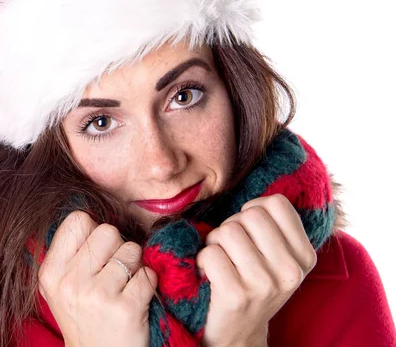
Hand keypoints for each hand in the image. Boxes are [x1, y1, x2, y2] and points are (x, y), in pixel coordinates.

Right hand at [38, 211, 157, 346]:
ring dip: (135, 266)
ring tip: (123, 288)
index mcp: (51, 273)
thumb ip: (71, 253)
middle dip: (117, 247)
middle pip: (108, 231)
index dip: (93, 231)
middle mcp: (71, 282)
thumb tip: (90, 214)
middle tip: (113, 272)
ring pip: (132, 250)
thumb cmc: (85, 317)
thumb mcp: (62, 287)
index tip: (95, 253)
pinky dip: (148, 284)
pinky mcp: (126, 308)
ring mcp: (98, 295)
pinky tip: (136, 300)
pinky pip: (148, 273)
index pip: (77, 219)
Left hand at [195, 194, 317, 346]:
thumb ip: (271, 225)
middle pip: (248, 216)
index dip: (253, 210)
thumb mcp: (276, 256)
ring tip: (221, 262)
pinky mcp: (237, 295)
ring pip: (226, 231)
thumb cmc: (251, 282)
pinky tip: (211, 275)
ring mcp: (265, 284)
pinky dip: (203, 261)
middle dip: (231, 227)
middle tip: (231, 250)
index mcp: (304, 255)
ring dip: (214, 244)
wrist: (238, 332)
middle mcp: (290, 270)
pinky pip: (210, 254)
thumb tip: (250, 177)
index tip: (249, 230)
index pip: (275, 203)